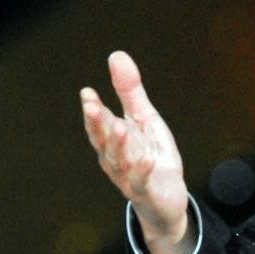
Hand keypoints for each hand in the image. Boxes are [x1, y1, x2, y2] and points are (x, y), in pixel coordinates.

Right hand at [80, 51, 192, 253]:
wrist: (166, 198)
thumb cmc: (151, 156)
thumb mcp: (145, 119)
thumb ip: (130, 91)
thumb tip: (116, 55)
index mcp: (112, 141)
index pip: (99, 123)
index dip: (93, 110)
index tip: (88, 92)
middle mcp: (115, 159)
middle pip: (104, 141)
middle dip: (98, 124)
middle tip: (92, 105)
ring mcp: (129, 176)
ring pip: (121, 160)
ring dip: (119, 145)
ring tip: (120, 127)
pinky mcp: (146, 190)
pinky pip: (142, 180)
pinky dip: (143, 170)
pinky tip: (147, 159)